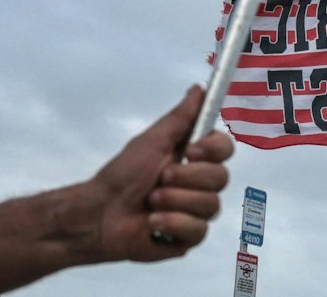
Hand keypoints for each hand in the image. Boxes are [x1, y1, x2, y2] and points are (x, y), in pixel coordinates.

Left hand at [87, 85, 232, 262]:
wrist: (102, 213)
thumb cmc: (124, 174)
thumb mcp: (152, 141)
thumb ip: (180, 117)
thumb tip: (199, 88)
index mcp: (192, 158)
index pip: (224, 149)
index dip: (213, 150)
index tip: (191, 151)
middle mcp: (199, 184)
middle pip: (220, 178)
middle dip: (186, 178)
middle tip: (160, 179)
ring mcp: (196, 212)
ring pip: (210, 205)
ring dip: (174, 201)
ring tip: (151, 202)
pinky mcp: (189, 237)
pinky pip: (198, 230)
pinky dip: (172, 223)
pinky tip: (153, 222)